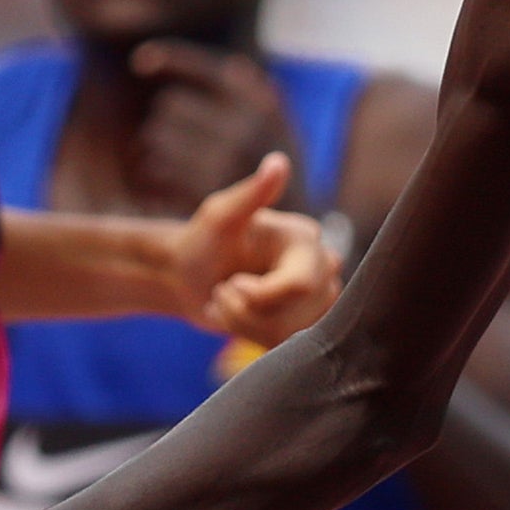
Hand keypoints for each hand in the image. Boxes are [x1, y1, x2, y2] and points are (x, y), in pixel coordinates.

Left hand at [131, 41, 301, 211]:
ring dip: (157, 147)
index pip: (200, 68)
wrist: (295, 226)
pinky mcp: (202, 190)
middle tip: (179, 137)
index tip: (139, 62)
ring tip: (176, 160)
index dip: (167, 58)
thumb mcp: (280, 124)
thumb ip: (257, 94)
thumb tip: (235, 67)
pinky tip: (169, 181)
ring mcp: (223, 158)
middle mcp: (242, 126)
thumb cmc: (276, 167)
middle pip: (170, 106)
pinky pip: (156, 170)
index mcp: (259, 101)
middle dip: (169, 120)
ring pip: (157, 137)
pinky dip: (153, 175)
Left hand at [169, 154, 340, 340]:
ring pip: (292, 334)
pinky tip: (238, 318)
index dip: (260, 296)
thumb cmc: (201, 242)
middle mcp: (322, 266)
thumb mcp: (219, 217)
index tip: (228, 285)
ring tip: (227, 303)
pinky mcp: (307, 322)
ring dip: (246, 325)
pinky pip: (288, 346)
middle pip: (298, 313)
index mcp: (305, 238)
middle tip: (223, 291)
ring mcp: (319, 297)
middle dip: (249, 311)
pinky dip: (253, 338)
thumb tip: (278, 162)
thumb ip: (251, 194)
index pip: (299, 285)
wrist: (188, 276)